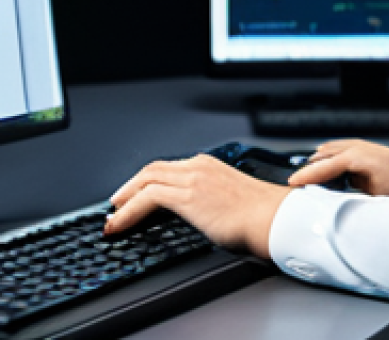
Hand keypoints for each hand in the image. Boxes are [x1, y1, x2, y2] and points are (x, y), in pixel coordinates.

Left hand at [106, 154, 288, 259]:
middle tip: (116, 203)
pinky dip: (128, 211)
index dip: (147, 182)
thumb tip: (202, 217)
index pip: (168, 168)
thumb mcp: (231, 201)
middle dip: (130, 187)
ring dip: (125, 200)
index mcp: (209, 166)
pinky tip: (120, 223)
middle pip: (152, 170)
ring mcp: (192, 179)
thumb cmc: (263, 217)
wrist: (275, 219)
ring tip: (113, 217)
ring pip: (146, 181)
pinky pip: (148, 198)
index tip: (136, 195)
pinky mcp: (188, 196)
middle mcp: (198, 166)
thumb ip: (212, 202)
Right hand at [287, 139, 388, 196]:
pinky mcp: (363, 149)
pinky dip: (328, 159)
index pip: (323, 166)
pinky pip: (338, 151)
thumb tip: (332, 200)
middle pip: (321, 155)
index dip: (305, 176)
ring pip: (328, 151)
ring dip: (318, 163)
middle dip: (308, 169)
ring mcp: (359, 145)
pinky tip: (327, 172)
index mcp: (354, 157)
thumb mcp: (375, 197)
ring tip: (306, 179)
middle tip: (294, 184)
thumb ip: (350, 195)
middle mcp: (354, 147)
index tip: (291, 183)